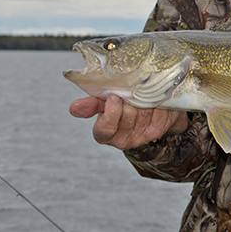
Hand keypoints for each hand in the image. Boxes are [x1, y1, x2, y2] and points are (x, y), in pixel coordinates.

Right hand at [69, 95, 188, 149]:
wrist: (149, 105)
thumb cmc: (122, 103)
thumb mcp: (104, 102)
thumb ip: (91, 104)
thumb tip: (74, 108)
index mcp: (104, 134)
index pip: (105, 129)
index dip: (111, 112)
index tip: (114, 97)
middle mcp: (121, 140)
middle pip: (127, 116)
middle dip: (129, 100)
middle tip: (130, 91)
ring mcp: (139, 137)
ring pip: (142, 112)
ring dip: (143, 98)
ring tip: (141, 93)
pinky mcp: (155, 131)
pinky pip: (157, 112)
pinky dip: (155, 101)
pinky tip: (153, 99)